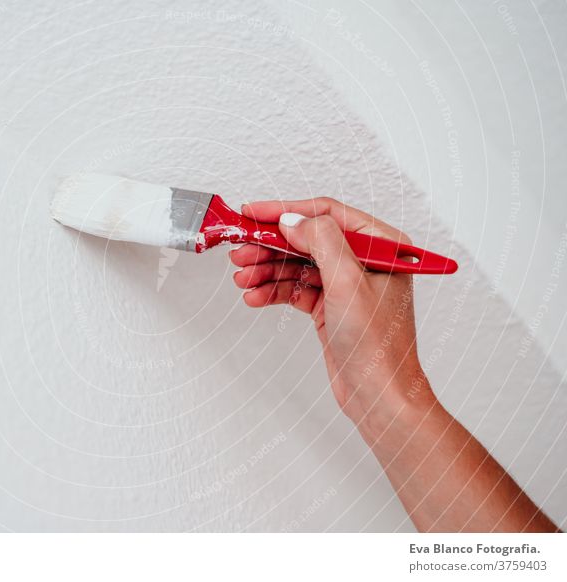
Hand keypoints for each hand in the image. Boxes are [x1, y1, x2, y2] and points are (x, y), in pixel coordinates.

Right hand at [229, 197, 435, 434]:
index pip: (327, 214)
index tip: (253, 213)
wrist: (378, 396)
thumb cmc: (379, 348)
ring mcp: (345, 284)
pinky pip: (295, 288)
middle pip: (306, 240)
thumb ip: (322, 243)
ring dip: (266, 270)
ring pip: (296, 264)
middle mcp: (364, 261)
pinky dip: (273, 291)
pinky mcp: (330, 305)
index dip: (286, 211)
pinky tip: (255, 296)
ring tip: (242, 278)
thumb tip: (293, 220)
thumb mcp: (348, 284)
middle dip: (270, 246)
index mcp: (382, 246)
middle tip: (239, 250)